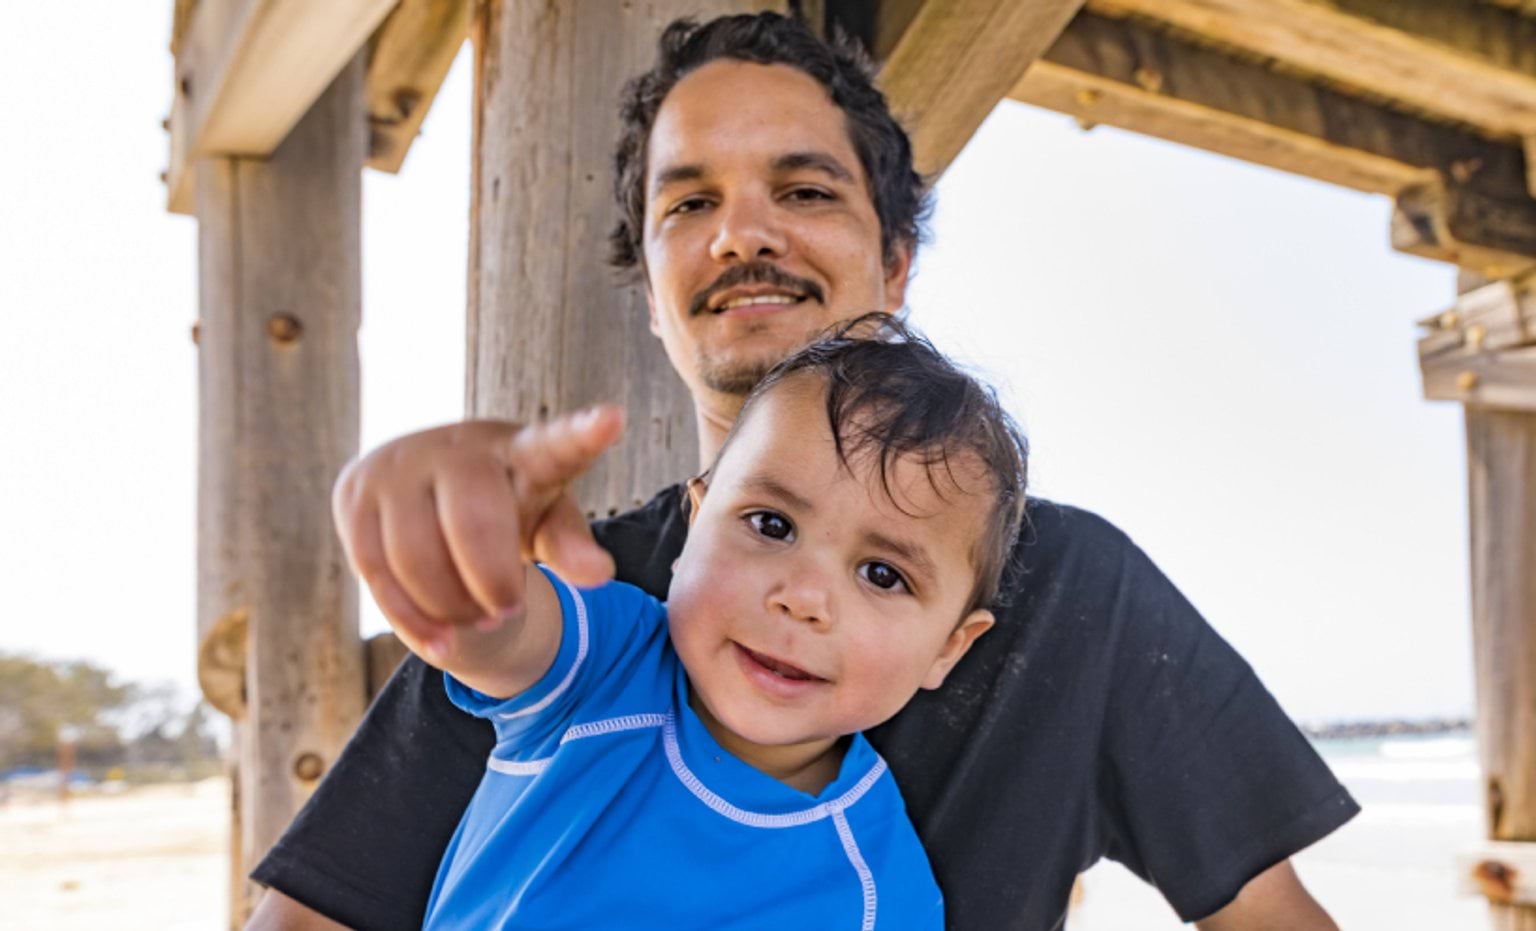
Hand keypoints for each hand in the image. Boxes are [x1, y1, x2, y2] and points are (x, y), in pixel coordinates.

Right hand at [333, 408, 624, 656]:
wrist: (428, 491)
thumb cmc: (506, 506)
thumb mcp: (547, 523)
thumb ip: (571, 545)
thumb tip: (600, 575)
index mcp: (524, 449)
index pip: (556, 444)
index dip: (584, 434)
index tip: (613, 420)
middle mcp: (459, 445)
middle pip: (473, 521)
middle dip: (491, 582)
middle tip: (507, 609)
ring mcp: (401, 463)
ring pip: (414, 553)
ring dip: (449, 606)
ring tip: (474, 619)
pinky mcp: (355, 491)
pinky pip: (372, 568)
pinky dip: (409, 617)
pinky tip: (440, 638)